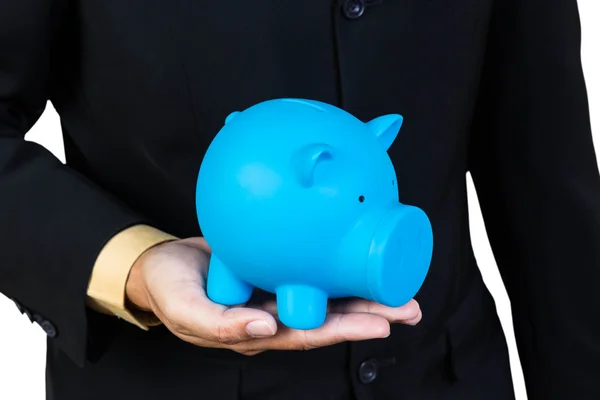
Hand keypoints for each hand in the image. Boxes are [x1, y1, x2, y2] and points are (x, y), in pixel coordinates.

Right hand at [125, 237, 421, 355]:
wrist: (158, 265)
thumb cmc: (168, 289)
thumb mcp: (186, 310)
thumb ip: (220, 324)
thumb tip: (264, 328)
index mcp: (257, 330)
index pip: (310, 333)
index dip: (345, 331)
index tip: (381, 325)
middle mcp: (274, 313)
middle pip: (329, 317)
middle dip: (370, 314)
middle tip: (408, 308)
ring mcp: (276, 290)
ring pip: (326, 293)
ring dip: (363, 292)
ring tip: (400, 286)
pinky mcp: (274, 267)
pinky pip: (309, 267)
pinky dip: (335, 264)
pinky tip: (355, 256)